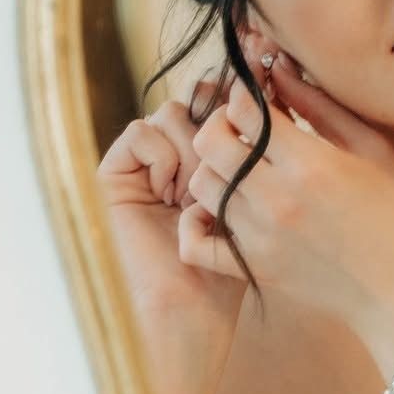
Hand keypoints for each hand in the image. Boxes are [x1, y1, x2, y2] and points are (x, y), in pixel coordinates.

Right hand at [97, 80, 247, 393]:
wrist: (198, 309)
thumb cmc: (242, 263)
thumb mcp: (266, 200)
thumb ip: (267, 149)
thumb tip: (276, 84)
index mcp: (219, 159)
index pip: (228, 104)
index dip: (244, 98)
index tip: (263, 96)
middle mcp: (183, 157)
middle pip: (201, 101)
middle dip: (219, 126)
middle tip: (232, 164)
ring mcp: (150, 165)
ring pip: (173, 113)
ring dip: (193, 146)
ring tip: (202, 188)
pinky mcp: (117, 176)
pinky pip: (141, 132)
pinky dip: (161, 155)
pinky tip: (173, 191)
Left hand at [181, 51, 393, 343]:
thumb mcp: (373, 149)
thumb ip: (323, 106)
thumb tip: (280, 69)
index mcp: (311, 163)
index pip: (245, 109)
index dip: (245, 94)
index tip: (259, 98)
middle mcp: (277, 198)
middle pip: (209, 142)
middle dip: (220, 125)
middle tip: (242, 130)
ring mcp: (259, 236)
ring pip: (201, 184)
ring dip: (213, 169)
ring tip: (239, 170)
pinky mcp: (250, 267)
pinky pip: (196, 241)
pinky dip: (197, 222)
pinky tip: (219, 212)